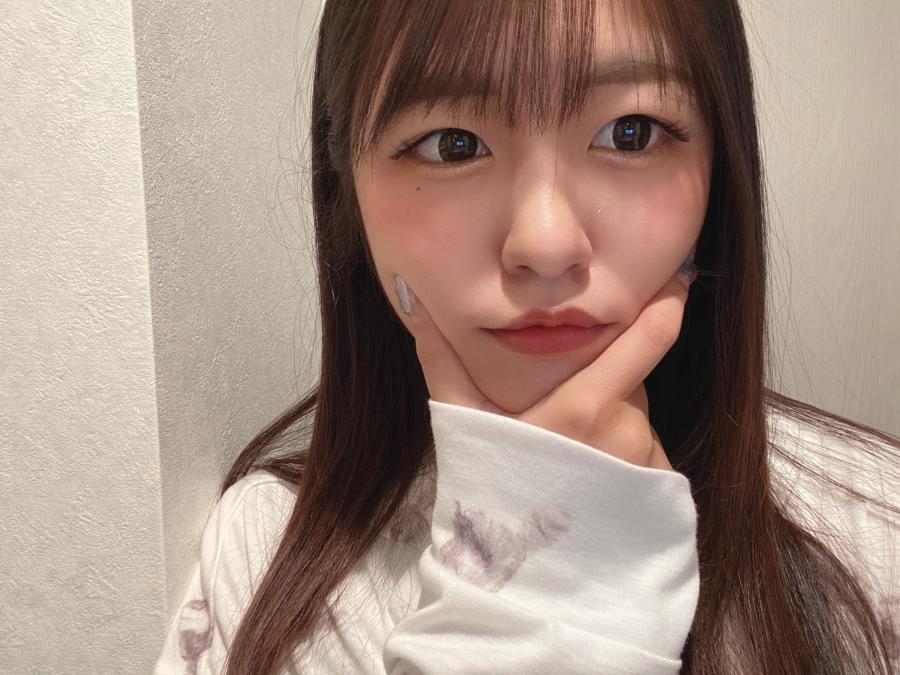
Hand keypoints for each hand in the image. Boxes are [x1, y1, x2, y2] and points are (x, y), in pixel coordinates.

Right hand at [393, 270, 692, 471]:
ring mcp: (647, 464)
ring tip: (568, 460)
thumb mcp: (464, 428)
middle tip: (558, 418)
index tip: (677, 278)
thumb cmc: (491, 497)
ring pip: (635, 419)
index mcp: (585, 405)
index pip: (647, 338)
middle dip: (603, 383)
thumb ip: (443, 365)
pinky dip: (623, 458)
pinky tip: (589, 485)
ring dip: (610, 424)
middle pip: (629, 381)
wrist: (526, 583)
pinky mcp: (659, 493)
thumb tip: (417, 308)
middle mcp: (627, 430)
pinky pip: (645, 456)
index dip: (668, 301)